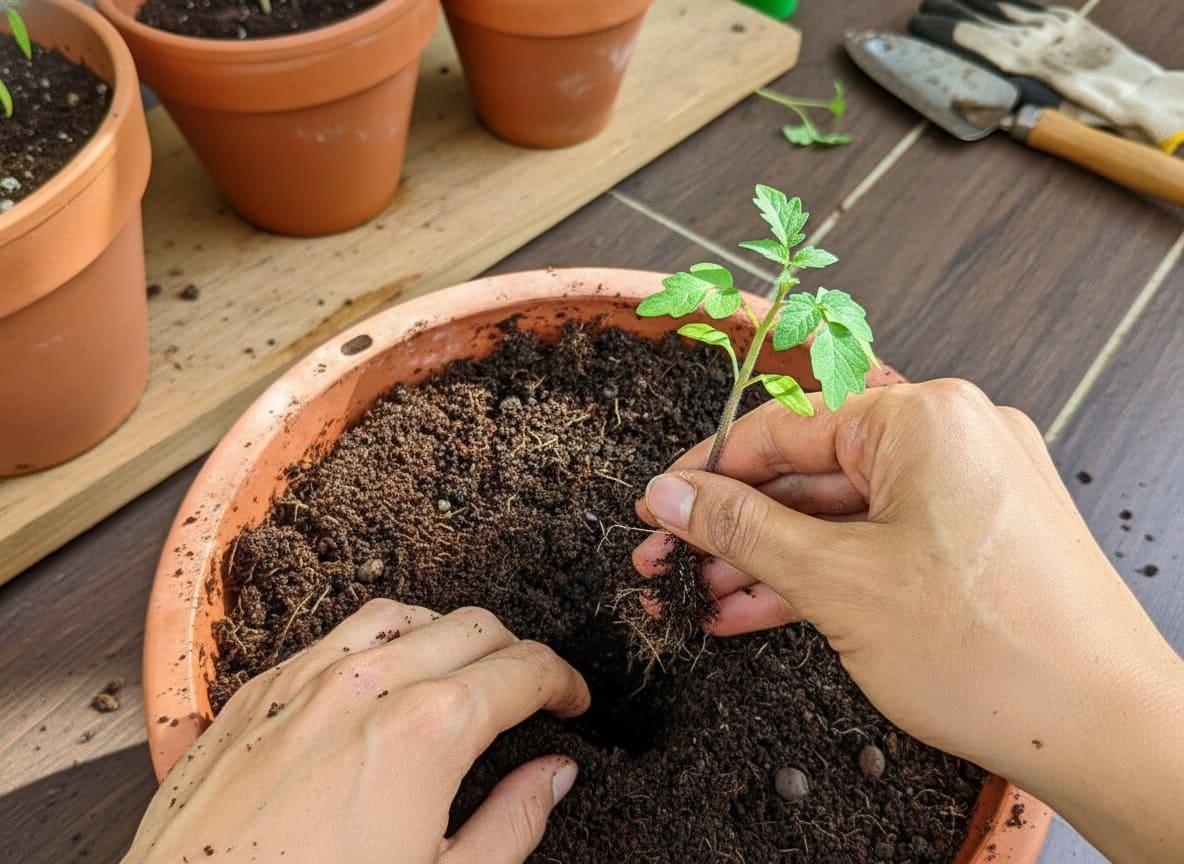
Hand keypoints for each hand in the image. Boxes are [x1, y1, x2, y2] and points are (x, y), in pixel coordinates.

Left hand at [125, 600, 589, 862]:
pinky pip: (329, 638)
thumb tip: (554, 775)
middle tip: (529, 692)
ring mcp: (299, 684)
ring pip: (399, 615)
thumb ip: (512, 824)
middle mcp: (364, 686)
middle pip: (470, 627)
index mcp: (426, 731)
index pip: (523, 669)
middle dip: (515, 652)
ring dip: (444, 634)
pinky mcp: (251, 700)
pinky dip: (374, 645)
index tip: (572, 700)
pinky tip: (377, 683)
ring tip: (460, 674)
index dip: (562, 680)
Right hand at [633, 379, 1183, 863]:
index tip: (658, 507)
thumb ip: (742, 531)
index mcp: (923, 417)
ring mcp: (969, 487)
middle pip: (811, 474)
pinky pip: (880, 540)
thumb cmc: (995, 654)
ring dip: (773, 559)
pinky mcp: (977, 535)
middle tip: (675, 566)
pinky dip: (825, 573)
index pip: (783, 429)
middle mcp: (952, 436)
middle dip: (736, 529)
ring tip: (708, 600)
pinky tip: (764, 610)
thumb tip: (671, 496)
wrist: (1106, 732)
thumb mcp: (835, 584)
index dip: (707, 473)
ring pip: (842, 514)